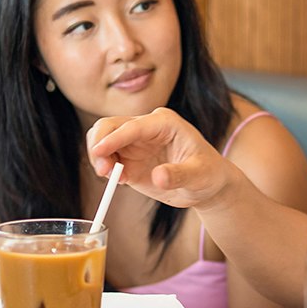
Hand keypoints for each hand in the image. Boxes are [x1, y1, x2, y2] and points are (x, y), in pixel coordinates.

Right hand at [87, 108, 239, 210]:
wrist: (206, 184)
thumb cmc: (208, 175)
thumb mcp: (199, 176)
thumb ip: (179, 175)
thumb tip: (158, 177)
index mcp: (164, 122)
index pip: (132, 126)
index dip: (113, 138)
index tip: (99, 151)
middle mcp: (146, 127)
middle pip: (109, 126)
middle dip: (100, 146)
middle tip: (103, 171)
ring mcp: (135, 141)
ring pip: (103, 140)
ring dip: (99, 158)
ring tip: (110, 179)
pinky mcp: (129, 157)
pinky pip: (107, 157)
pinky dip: (105, 168)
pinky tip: (120, 181)